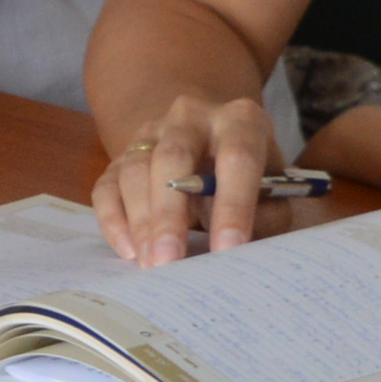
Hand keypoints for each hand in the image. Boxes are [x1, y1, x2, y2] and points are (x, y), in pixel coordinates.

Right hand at [93, 94, 283, 263]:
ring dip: (142, 222)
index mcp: (241, 120)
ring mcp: (150, 133)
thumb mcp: (274, 191)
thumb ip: (264, 215)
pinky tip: (129, 251)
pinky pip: (107, 187)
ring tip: (152, 264)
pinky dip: (114, 220)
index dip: (233, 205)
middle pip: (174, 158)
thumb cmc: (252, 178)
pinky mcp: (121, 156)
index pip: (238, 157)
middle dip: (170, 214)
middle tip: (170, 261)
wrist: (211, 145)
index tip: (227, 249)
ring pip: (136, 172)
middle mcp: (192, 117)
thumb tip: (230, 248)